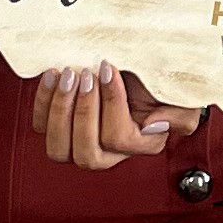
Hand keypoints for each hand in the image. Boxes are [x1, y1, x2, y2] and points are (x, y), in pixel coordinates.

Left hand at [30, 63, 204, 170]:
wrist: (136, 67)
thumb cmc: (157, 80)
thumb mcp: (181, 96)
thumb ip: (181, 115)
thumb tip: (152, 125)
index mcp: (140, 144)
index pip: (120, 138)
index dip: (112, 103)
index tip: (109, 69)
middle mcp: (109, 152)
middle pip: (87, 154)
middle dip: (83, 113)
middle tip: (86, 76)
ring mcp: (80, 142)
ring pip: (59, 149)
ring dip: (60, 110)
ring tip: (69, 75)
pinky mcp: (59, 128)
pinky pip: (41, 126)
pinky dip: (43, 102)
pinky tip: (53, 76)